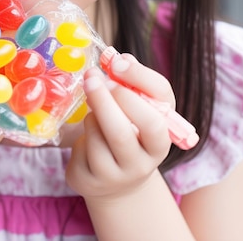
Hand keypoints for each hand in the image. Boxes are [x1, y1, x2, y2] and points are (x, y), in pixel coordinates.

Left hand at [66, 55, 173, 200]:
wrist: (117, 180)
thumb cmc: (129, 132)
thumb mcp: (139, 110)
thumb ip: (133, 84)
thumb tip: (121, 59)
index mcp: (161, 139)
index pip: (157, 113)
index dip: (138, 81)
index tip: (116, 63)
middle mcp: (143, 163)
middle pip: (122, 131)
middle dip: (103, 100)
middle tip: (92, 77)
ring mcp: (116, 176)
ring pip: (97, 137)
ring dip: (92, 114)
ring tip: (94, 110)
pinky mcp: (91, 182)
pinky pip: (81, 149)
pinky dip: (81, 132)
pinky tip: (88, 133)